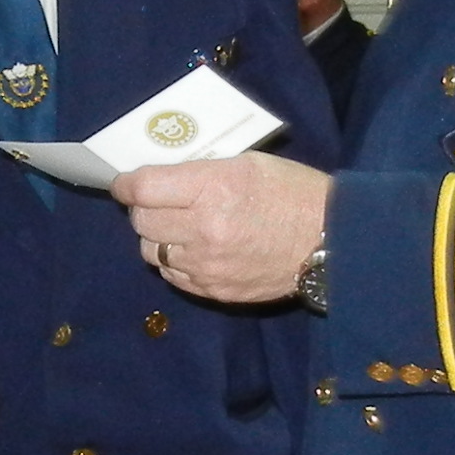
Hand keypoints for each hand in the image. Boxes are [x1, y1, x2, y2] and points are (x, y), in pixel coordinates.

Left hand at [115, 154, 328, 304]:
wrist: (331, 241)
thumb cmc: (293, 193)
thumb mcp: (247, 164)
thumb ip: (200, 172)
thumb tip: (161, 179)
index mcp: (213, 189)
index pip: (144, 188)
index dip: (127, 184)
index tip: (124, 183)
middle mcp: (204, 229)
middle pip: (142, 221)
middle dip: (144, 208)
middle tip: (160, 201)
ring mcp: (207, 265)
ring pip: (151, 251)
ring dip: (158, 237)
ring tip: (179, 227)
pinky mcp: (214, 290)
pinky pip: (172, 276)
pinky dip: (175, 261)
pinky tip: (194, 249)